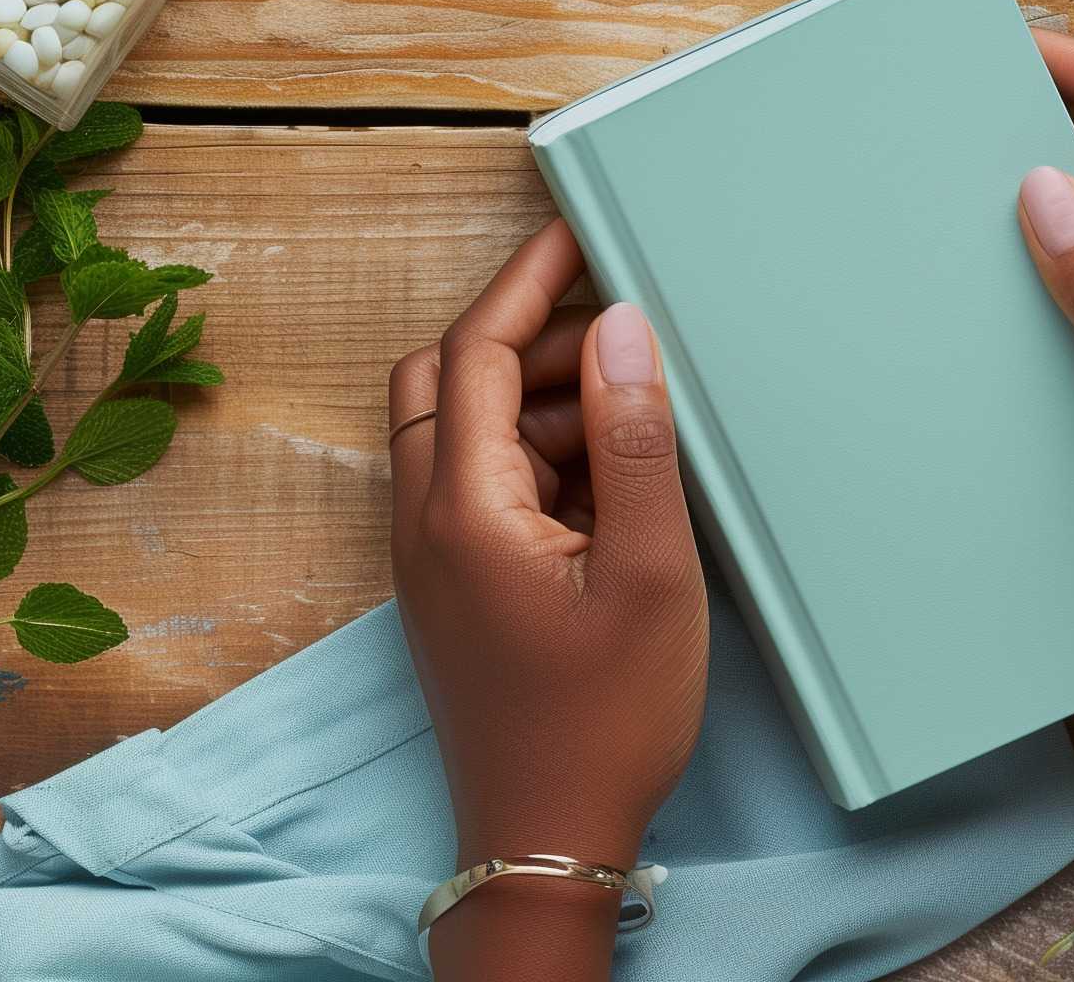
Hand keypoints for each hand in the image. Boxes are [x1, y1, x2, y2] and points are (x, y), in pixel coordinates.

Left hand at [388, 219, 709, 875]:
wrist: (546, 841)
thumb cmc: (602, 721)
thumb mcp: (649, 571)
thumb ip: (632, 441)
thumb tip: (621, 331)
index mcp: (463, 506)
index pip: (477, 351)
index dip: (524, 280)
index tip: (575, 233)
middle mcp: (424, 522)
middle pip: (446, 378)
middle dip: (522, 332)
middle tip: (609, 317)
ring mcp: (430, 559)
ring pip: (458, 430)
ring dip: (532, 397)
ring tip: (628, 404)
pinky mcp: (451, 590)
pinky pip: (472, 484)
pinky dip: (530, 454)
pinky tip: (606, 476)